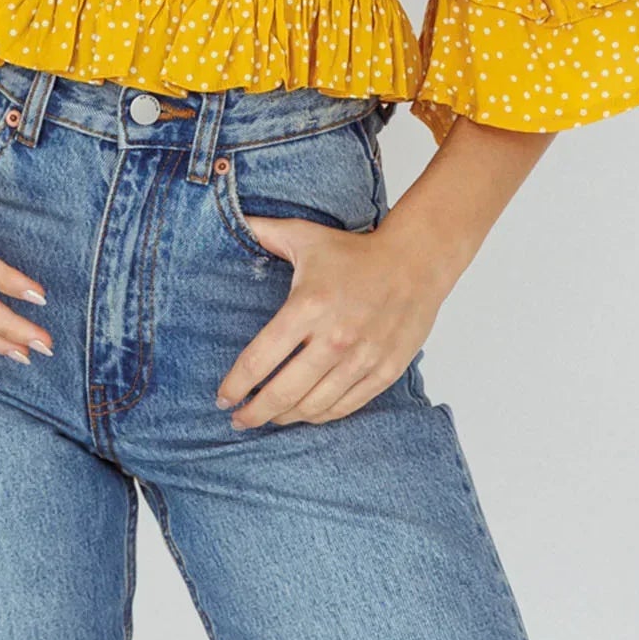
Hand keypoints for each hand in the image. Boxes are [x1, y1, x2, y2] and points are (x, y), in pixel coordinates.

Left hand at [215, 212, 444, 428]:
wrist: (416, 261)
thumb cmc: (355, 251)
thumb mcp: (305, 236)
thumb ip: (264, 232)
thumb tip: (232, 220)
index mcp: (307, 307)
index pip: (259, 360)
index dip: (234, 386)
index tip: (222, 398)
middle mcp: (334, 339)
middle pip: (282, 393)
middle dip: (253, 413)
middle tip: (239, 419)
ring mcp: (361, 359)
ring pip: (312, 407)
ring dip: (285, 417)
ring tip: (269, 416)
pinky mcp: (384, 372)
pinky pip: (344, 407)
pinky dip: (320, 415)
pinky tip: (305, 413)